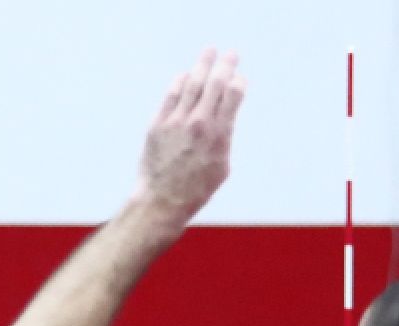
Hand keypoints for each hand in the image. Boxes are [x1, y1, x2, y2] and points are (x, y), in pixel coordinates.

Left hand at [136, 49, 245, 224]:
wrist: (162, 200)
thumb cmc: (195, 189)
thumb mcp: (222, 166)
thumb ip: (225, 137)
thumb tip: (226, 117)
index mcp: (220, 135)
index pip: (233, 95)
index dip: (239, 82)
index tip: (240, 78)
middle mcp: (199, 124)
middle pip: (215, 83)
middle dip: (225, 65)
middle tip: (231, 54)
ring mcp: (177, 122)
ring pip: (192, 83)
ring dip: (203, 64)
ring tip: (209, 52)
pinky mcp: (158, 124)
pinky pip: (171, 95)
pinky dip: (181, 82)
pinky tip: (186, 75)